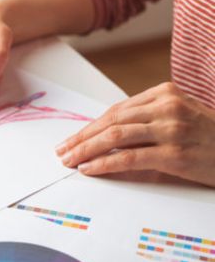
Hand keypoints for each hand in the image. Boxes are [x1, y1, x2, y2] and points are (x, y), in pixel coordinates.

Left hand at [56, 82, 214, 187]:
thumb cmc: (207, 139)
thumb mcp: (178, 119)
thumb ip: (145, 123)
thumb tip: (103, 140)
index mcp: (165, 93)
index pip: (116, 110)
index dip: (90, 126)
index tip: (72, 138)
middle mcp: (167, 107)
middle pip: (111, 120)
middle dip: (81, 137)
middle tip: (61, 151)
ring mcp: (171, 129)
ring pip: (114, 136)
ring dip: (85, 149)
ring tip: (68, 160)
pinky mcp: (174, 154)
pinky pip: (128, 157)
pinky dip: (103, 163)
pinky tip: (88, 168)